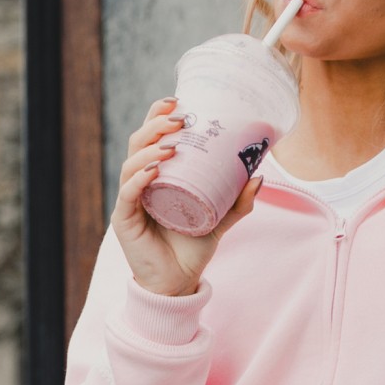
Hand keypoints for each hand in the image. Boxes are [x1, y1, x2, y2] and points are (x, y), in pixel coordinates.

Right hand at [113, 97, 262, 295]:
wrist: (178, 283)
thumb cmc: (192, 249)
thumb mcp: (220, 220)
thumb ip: (238, 201)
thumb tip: (259, 176)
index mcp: (158, 176)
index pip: (153, 138)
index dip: (159, 116)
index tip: (179, 101)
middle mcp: (140, 183)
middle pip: (139, 143)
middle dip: (156, 124)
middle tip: (179, 117)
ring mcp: (130, 200)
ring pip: (131, 163)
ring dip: (150, 149)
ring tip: (172, 144)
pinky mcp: (125, 219)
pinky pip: (129, 193)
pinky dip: (139, 178)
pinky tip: (154, 170)